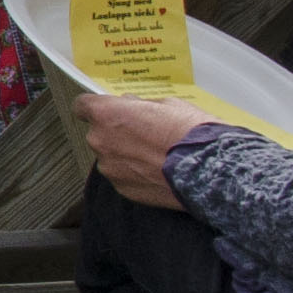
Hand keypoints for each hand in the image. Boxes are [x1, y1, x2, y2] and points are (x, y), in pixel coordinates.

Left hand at [78, 91, 207, 210]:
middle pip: (99, 133)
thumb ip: (140, 105)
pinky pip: (122, 176)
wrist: (209, 170)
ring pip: (110, 156)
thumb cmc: (190, 133)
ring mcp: (110, 167)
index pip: (82, 105)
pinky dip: (135, 173)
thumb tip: (132, 106)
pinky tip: (157, 171)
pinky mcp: (122, 189)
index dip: (95, 107)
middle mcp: (100, 141)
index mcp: (107, 114)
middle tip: (144, 134)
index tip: (105, 109)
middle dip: (116, 132)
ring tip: (155, 155)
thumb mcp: (167, 104)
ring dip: (125, 154)